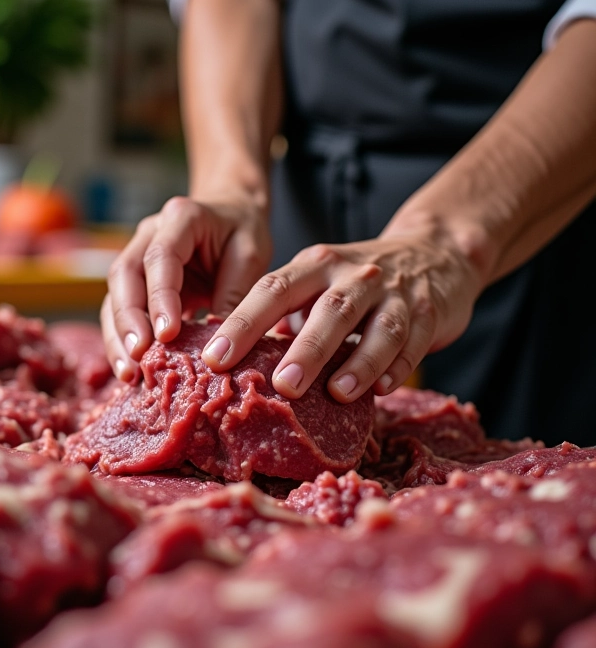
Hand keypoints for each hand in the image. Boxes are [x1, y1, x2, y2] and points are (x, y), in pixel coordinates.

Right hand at [101, 195, 271, 380]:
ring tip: (130, 373)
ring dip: (118, 335)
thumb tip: (217, 349)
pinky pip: (119, 309)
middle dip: (129, 320)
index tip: (167, 334)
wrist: (232, 214)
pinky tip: (130, 369)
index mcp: (182, 217)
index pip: (161, 257)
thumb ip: (233, 297)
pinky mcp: (134, 280)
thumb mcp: (250, 258)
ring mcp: (136, 254)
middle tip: (139, 357)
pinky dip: (122, 339)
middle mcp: (149, 233)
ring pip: (114, 294)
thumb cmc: (242, 233)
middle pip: (124, 274)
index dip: (160, 297)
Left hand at [200, 230, 483, 402]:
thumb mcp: (317, 284)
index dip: (243, 324)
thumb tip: (234, 364)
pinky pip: (413, 341)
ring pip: (377, 326)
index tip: (214, 359)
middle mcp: (352, 274)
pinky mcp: (427, 312)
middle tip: (282, 386)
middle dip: (305, 349)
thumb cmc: (356, 283)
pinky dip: (398, 366)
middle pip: (329, 309)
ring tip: (337, 394)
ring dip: (358, 362)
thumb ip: (284, 317)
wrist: (433, 253)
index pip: (272, 289)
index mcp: (314, 266)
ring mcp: (393, 293)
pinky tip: (382, 391)